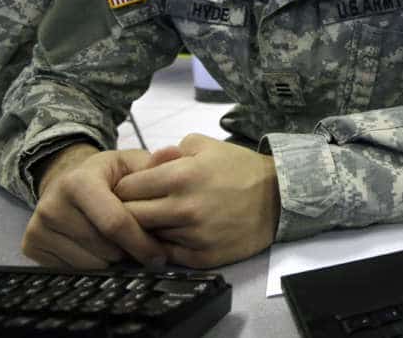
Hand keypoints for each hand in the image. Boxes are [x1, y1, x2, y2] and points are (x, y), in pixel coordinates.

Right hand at [23, 144, 167, 268]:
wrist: (66, 179)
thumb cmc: (108, 175)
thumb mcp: (131, 164)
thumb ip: (154, 164)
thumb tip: (175, 152)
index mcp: (79, 182)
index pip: (115, 223)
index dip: (141, 243)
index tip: (160, 255)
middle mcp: (52, 204)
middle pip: (104, 248)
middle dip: (129, 252)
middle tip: (141, 247)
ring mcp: (38, 226)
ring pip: (89, 263)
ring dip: (112, 260)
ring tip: (120, 245)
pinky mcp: (30, 244)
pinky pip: (71, 269)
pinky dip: (92, 264)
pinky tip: (99, 248)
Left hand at [116, 133, 280, 268]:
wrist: (279, 198)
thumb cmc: (240, 169)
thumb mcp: (206, 145)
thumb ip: (172, 150)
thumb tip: (149, 163)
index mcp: (180, 176)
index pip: (126, 188)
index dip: (124, 188)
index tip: (131, 189)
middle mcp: (183, 208)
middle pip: (130, 217)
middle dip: (129, 211)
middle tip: (139, 207)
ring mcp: (193, 235)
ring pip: (148, 237)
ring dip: (150, 229)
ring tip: (162, 219)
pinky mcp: (203, 257)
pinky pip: (169, 255)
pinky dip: (169, 245)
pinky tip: (178, 233)